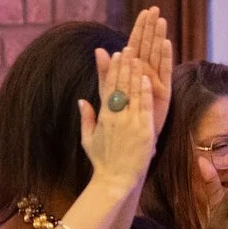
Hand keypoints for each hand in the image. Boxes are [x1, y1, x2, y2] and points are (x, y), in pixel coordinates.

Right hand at [79, 42, 158, 186]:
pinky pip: (144, 107)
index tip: (114, 53)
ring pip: (132, 93)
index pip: (108, 88)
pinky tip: (146, 77)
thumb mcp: (89, 139)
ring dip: (134, 72)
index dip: (112, 69)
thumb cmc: (103, 162)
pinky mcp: (143, 131)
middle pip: (120, 86)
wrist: (115, 181)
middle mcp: (115, 117)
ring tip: (138, 55)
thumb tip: (81, 100)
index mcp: (104, 117)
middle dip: (124, 65)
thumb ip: (86, 118)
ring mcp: (129, 123)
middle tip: (128, 46)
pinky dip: (144, 92)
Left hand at [118, 6, 173, 135]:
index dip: (140, 28)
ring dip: (158, 37)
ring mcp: (155, 82)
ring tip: (160, 19)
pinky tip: (165, 42)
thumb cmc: (119, 122)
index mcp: (133, 73)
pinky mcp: (163, 92)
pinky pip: (163, 71)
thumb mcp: (108, 94)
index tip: (144, 10)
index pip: (136, 44)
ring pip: (156, 54)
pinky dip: (164, 57)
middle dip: (151, 27)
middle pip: (149, 46)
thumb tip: (99, 51)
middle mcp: (146, 75)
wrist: (130, 146)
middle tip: (155, 8)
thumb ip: (105, 73)